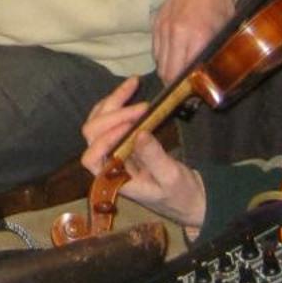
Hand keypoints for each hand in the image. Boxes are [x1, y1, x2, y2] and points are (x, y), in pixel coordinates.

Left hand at [79, 84, 206, 232]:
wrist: (189, 198)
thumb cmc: (179, 195)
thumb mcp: (171, 178)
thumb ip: (154, 158)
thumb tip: (140, 133)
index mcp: (113, 179)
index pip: (92, 157)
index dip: (105, 139)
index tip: (132, 126)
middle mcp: (106, 163)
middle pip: (92, 134)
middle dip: (114, 115)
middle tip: (143, 107)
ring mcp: (112, 150)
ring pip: (98, 121)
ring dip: (113, 102)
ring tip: (133, 84)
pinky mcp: (122, 140)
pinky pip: (110, 118)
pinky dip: (118, 103)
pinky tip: (131, 90)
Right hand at [152, 0, 241, 81]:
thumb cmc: (221, 5)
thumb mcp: (224, 31)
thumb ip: (212, 54)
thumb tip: (207, 76)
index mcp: (196, 36)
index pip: (181, 72)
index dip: (183, 87)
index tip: (188, 93)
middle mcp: (176, 33)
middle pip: (166, 71)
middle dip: (172, 83)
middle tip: (182, 88)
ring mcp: (163, 27)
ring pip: (158, 61)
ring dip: (166, 70)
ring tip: (176, 75)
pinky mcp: (156, 22)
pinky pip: (155, 48)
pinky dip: (162, 57)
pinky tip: (172, 58)